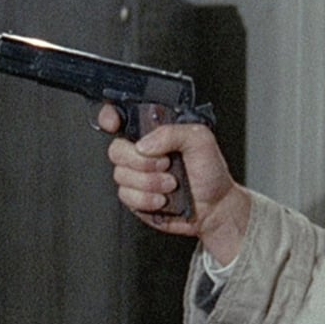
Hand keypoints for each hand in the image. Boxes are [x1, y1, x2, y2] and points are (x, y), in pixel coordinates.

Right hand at [98, 105, 250, 263]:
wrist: (214, 207)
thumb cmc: (210, 172)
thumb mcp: (200, 140)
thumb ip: (172, 132)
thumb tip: (144, 144)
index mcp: (154, 131)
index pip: (121, 116)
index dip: (110, 117)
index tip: (115, 124)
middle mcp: (142, 152)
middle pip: (116, 149)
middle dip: (142, 161)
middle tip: (166, 164)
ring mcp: (136, 175)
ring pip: (120, 175)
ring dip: (150, 183)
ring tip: (172, 183)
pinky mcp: (134, 197)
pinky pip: (126, 195)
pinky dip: (147, 199)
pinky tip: (164, 198)